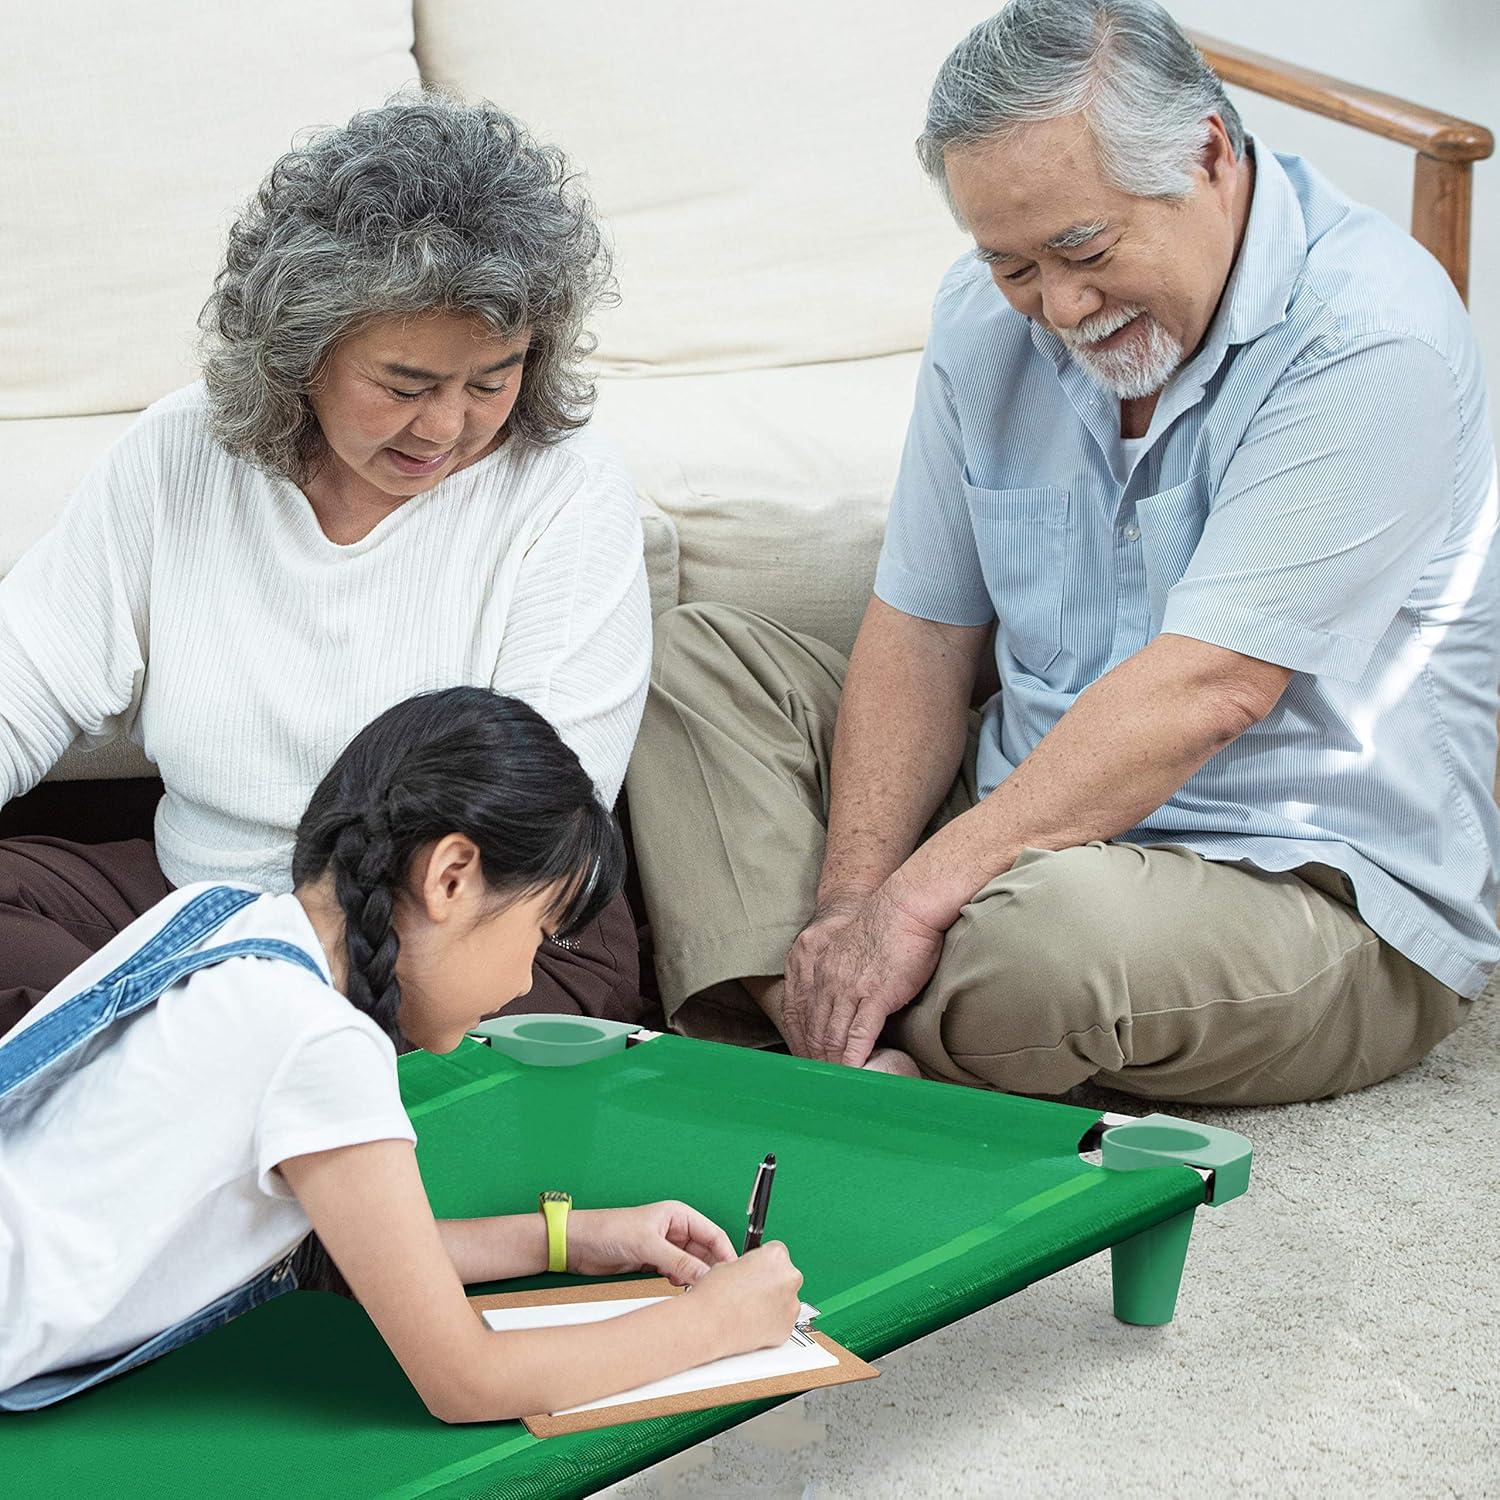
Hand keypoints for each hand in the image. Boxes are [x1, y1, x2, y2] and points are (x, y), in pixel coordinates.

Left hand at [566, 1202, 737, 1285]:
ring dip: (693, 1278)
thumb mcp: (648, 1245)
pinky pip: (676, 1275)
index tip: (731, 1277)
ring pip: (691, 1266)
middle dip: (709, 1269)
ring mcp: (664, 1248)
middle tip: (713, 1290)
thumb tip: (705, 1276)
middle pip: (705, 1253)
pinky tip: (676, 1290)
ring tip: (694, 1292)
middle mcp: (675, 1231)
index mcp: (679, 1216)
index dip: (725, 1255)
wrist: (577, 1245)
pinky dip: (679, 1283)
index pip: (713, 1234)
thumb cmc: (608, 1230)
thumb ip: (679, 1261)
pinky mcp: (653, 1264)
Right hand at [690, 1242, 803, 1356]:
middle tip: (751, 1292)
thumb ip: (749, 1265)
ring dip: (773, 1303)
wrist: (709, 1326)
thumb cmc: (714, 1296)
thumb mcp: (728, 1265)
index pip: (777, 1253)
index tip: (756, 1271)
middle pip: (786, 1276)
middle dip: (772, 1283)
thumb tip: (751, 1272)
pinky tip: (752, 1323)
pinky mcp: (788, 1328)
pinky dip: (772, 1323)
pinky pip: (783, 1322)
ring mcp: (791, 1305)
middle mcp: (790, 1278)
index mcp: (776, 1256)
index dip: (763, 1263)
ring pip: (786, 1300)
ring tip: (749, 1310)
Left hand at [780, 884, 944, 1066]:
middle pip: (814, 1029)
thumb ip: (845, 971)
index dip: (805, 1041)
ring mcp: (850, 988)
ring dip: (831, 1063)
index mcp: (822, 968)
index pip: (804, 1013)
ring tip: (834, 1085)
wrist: (908, 907)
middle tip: (818, 1082)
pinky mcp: (876, 995)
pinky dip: (853, 1058)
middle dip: (814, 1058)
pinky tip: (854, 1074)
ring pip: (832, 1035)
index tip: (809, 1060)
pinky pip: (859, 1035)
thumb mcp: (854, 948)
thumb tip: (850, 995)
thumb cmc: (889, 927)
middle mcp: (829, 979)